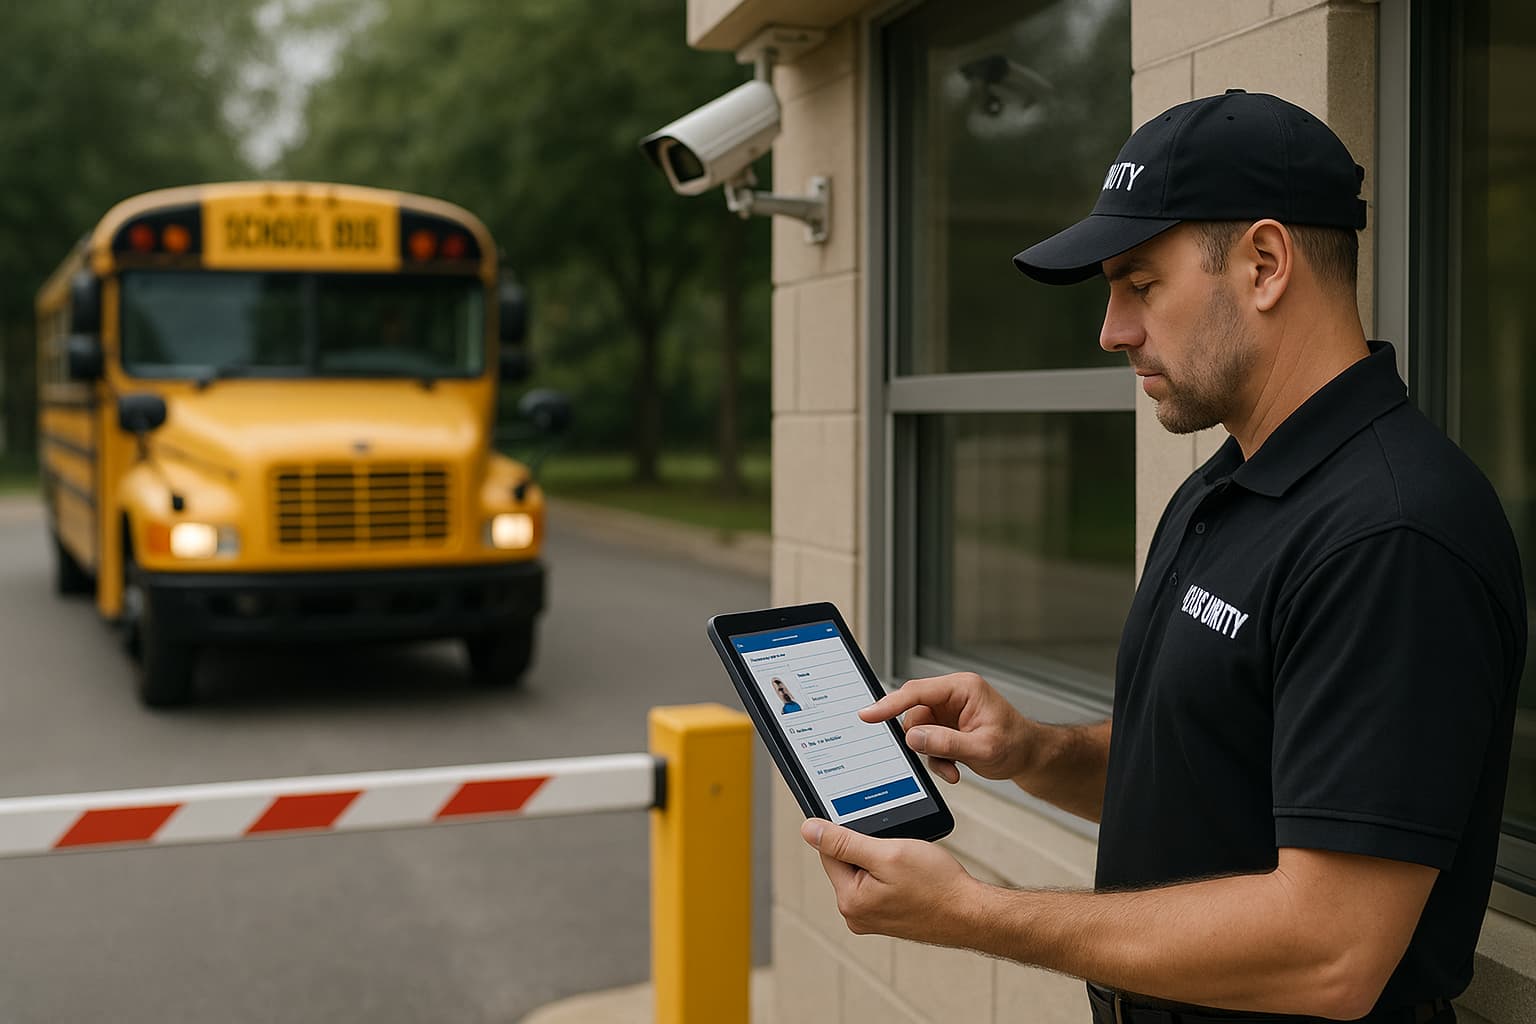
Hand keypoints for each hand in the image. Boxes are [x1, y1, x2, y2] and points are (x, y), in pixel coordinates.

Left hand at [801, 818, 980, 944]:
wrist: (971, 914)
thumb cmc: (937, 886)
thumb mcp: (888, 853)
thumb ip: (844, 841)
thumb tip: (808, 830)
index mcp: (850, 901)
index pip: (829, 852)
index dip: (850, 832)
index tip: (872, 828)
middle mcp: (856, 914)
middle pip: (846, 862)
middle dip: (869, 848)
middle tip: (898, 850)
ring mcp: (871, 918)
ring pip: (864, 871)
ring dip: (882, 860)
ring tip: (909, 865)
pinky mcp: (886, 917)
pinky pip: (878, 884)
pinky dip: (892, 874)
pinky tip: (912, 875)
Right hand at [860, 672, 1032, 784]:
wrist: (1029, 757)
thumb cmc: (1016, 745)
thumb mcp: (982, 748)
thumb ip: (946, 743)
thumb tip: (913, 737)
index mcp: (963, 688)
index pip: (917, 692)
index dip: (890, 703)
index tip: (868, 714)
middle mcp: (953, 696)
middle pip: (914, 713)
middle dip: (920, 741)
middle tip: (933, 759)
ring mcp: (948, 711)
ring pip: (918, 731)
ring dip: (930, 754)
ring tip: (951, 769)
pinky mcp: (946, 726)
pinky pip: (926, 741)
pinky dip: (936, 759)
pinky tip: (953, 769)